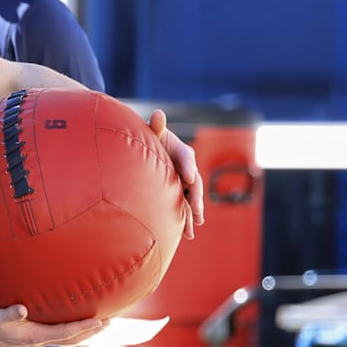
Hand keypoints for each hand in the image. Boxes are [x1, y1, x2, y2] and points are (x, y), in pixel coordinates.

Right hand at [0, 304, 107, 346]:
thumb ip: (10, 313)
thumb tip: (22, 308)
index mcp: (36, 337)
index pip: (66, 333)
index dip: (83, 327)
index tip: (100, 320)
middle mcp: (42, 340)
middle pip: (75, 338)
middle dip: (93, 331)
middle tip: (112, 321)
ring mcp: (42, 340)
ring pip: (71, 338)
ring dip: (88, 332)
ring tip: (104, 323)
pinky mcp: (39, 336)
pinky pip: (64, 335)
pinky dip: (77, 330)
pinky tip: (81, 323)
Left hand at [148, 109, 204, 238]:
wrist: (149, 148)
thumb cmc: (149, 137)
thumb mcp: (152, 131)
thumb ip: (155, 126)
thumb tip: (158, 113)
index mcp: (181, 151)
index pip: (187, 157)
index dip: (189, 167)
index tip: (189, 178)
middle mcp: (186, 167)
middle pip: (194, 183)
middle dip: (196, 197)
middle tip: (196, 210)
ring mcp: (183, 181)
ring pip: (191, 197)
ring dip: (193, 213)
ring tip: (194, 228)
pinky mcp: (178, 191)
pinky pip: (183, 205)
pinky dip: (186, 218)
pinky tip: (186, 233)